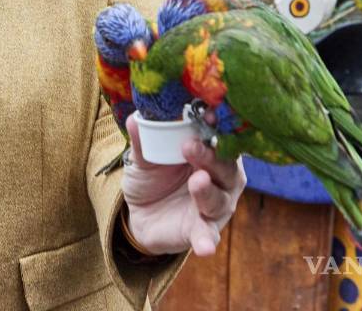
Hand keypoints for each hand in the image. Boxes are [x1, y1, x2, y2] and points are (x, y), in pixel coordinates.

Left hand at [122, 113, 245, 256]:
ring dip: (208, 191)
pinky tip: (205, 247)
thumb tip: (135, 118)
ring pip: (220, 199)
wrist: (142, 214)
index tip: (207, 113)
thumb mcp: (144, 159)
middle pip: (225, 166)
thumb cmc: (153, 176)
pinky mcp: (204, 230)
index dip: (216, 125)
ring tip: (197, 181)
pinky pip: (209, 236)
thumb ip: (143, 141)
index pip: (220, 137)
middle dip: (210, 156)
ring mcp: (216, 205)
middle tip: (191, 146)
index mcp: (211, 152)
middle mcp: (222, 178)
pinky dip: (207, 240)